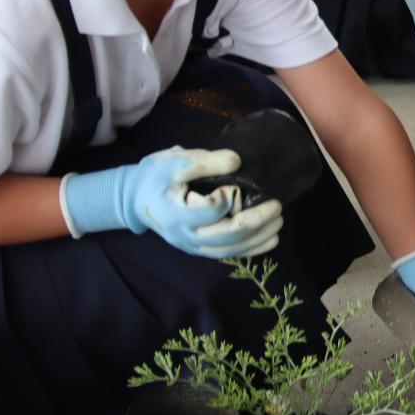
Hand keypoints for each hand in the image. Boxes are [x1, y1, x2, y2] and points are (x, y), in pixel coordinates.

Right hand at [64, 146, 283, 258]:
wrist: (136, 198)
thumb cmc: (155, 176)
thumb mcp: (175, 161)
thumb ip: (205, 161)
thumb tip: (237, 161)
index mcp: (175, 212)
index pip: (210, 211)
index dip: (228, 198)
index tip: (234, 184)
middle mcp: (184, 235)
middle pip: (225, 236)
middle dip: (255, 222)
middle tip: (277, 206)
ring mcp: (191, 246)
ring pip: (229, 250)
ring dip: (257, 238)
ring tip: (279, 223)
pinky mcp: (198, 248)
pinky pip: (226, 254)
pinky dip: (250, 249)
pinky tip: (270, 241)